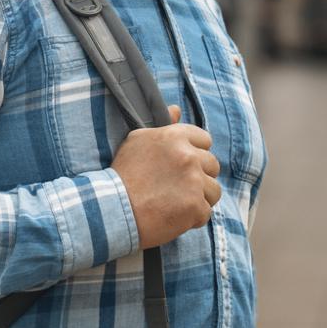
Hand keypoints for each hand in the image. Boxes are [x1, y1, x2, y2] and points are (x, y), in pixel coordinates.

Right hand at [111, 106, 221, 249]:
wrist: (113, 209)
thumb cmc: (123, 176)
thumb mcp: (136, 141)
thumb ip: (162, 126)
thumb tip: (176, 109)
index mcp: (174, 136)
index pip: (204, 140)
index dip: (195, 153)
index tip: (181, 166)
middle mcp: (188, 156)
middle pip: (212, 165)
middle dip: (199, 177)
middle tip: (176, 188)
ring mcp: (194, 181)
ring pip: (214, 190)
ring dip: (199, 198)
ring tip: (175, 204)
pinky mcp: (196, 206)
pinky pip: (205, 212)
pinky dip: (192, 218)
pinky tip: (173, 216)